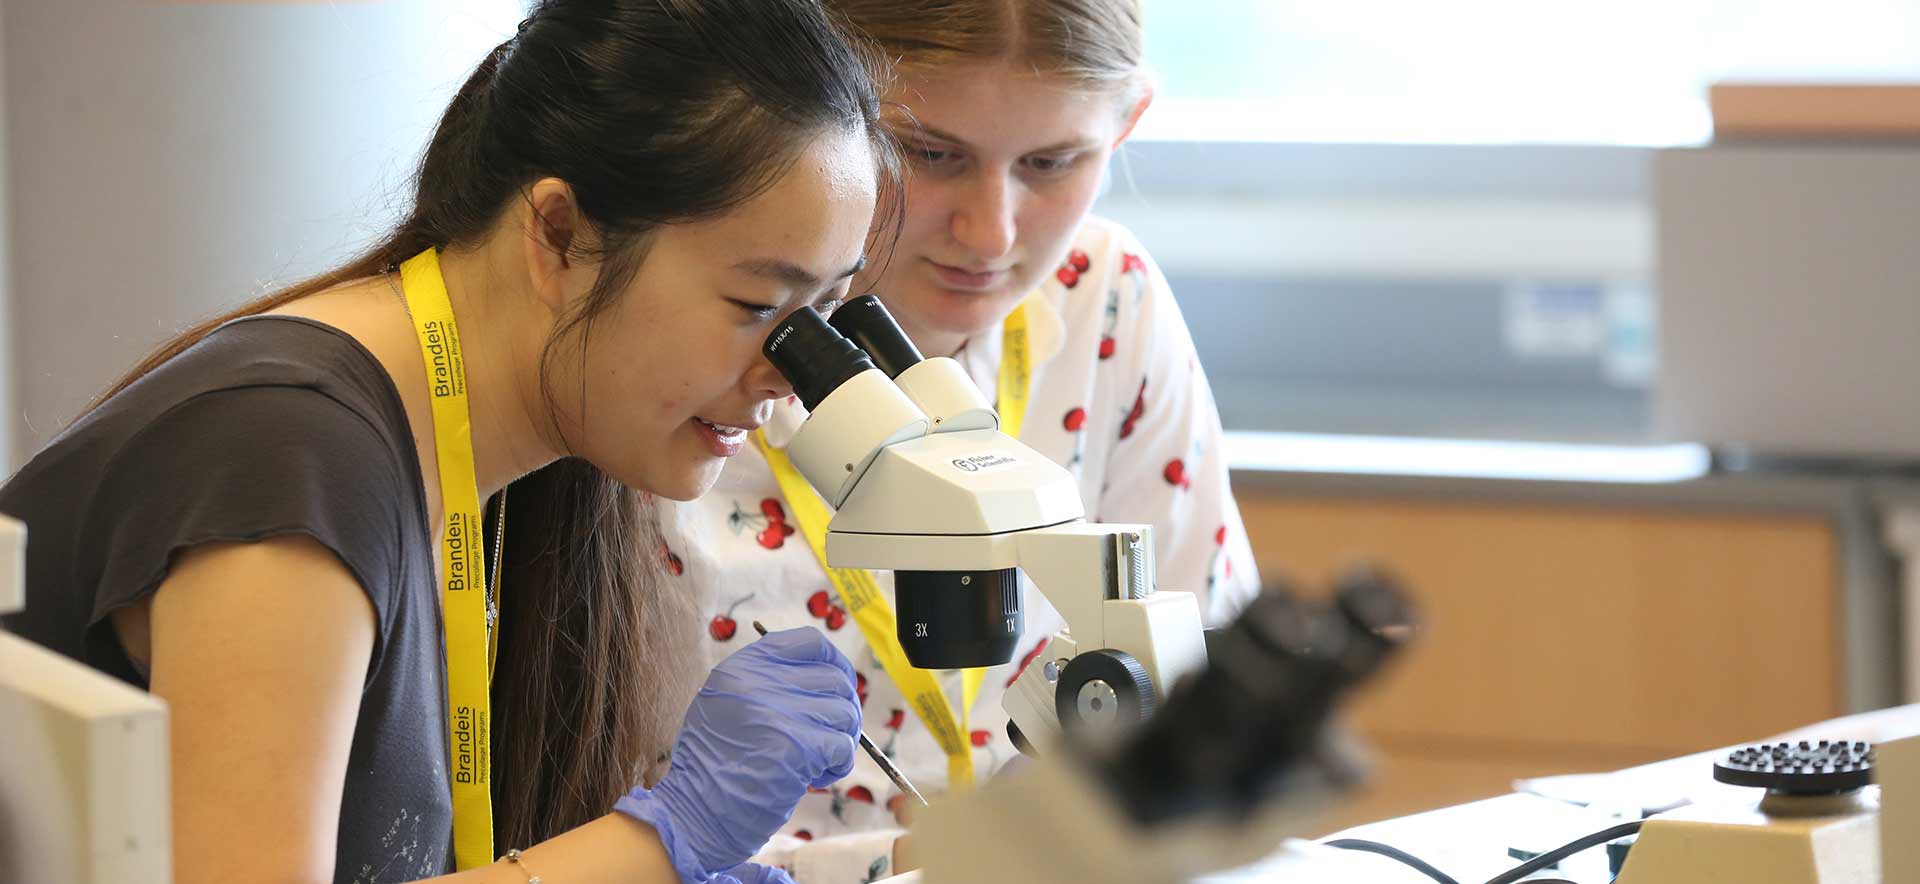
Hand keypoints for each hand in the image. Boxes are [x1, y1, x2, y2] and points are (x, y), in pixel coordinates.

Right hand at [614, 628, 859, 881]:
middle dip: (843, 709)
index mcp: (744, 665)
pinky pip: (842, 746)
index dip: (835, 663)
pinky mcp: (797, 747)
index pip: (811, 642)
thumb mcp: (726, 703)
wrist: (694, 813)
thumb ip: (769, 682)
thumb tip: (830, 677)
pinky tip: (817, 777)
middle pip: (835, 679)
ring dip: (840, 740)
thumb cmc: (714, 764)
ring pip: (844, 713)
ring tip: (817, 762)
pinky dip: (838, 764)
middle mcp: (761, 681)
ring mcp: (779, 712)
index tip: (839, 686)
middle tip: (830, 736)